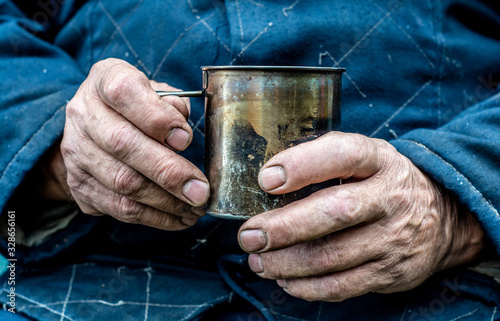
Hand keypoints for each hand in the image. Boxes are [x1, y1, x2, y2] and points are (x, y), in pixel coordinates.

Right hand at [52, 58, 207, 229]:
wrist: (91, 128)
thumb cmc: (136, 106)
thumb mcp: (155, 91)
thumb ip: (173, 104)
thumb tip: (182, 134)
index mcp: (105, 80)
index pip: (124, 92)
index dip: (156, 117)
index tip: (185, 138)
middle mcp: (84, 114)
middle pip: (123, 145)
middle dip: (169, 172)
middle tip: (201, 190)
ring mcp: (77, 152)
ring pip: (122, 182)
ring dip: (166, 201)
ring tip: (196, 208)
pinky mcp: (79, 185)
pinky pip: (118, 207)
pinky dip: (154, 217)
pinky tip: (179, 217)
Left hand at [238, 132, 484, 300]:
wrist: (442, 218)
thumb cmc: (382, 183)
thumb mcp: (366, 158)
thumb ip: (324, 161)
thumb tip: (266, 179)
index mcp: (379, 160)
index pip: (343, 154)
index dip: (302, 165)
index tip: (267, 179)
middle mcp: (390, 198)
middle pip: (334, 212)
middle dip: (284, 227)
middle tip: (249, 235)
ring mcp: (393, 238)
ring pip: (332, 256)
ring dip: (286, 262)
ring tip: (257, 260)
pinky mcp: (391, 272)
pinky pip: (341, 285)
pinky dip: (306, 286)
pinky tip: (284, 279)